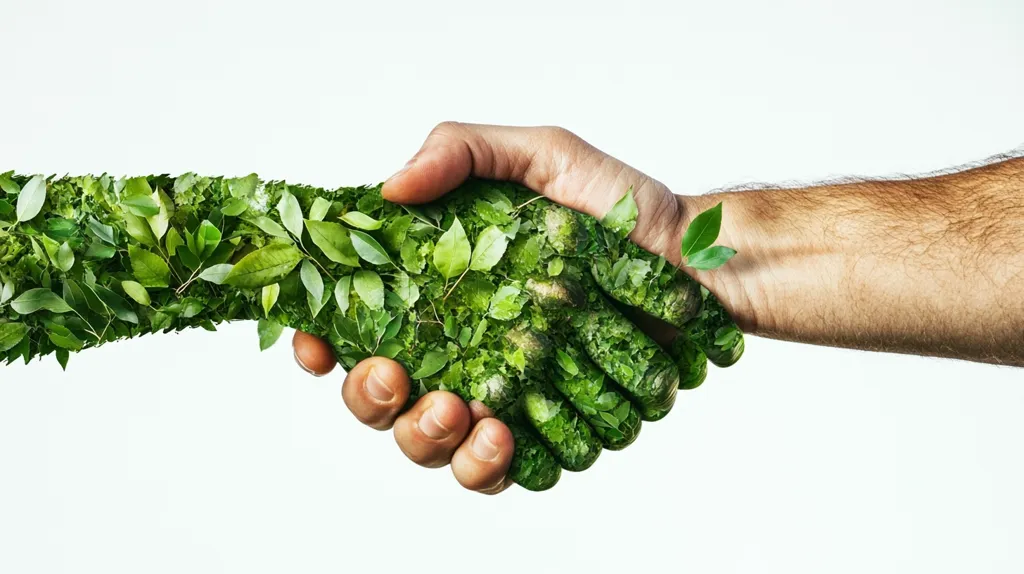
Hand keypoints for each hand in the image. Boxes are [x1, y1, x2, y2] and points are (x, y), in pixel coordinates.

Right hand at [293, 122, 745, 493]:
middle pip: (378, 394)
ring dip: (421, 437)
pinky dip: (482, 465)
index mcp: (440, 288)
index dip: (321, 338)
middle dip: (367, 396)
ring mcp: (496, 393)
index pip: (358, 321)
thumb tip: (389, 190)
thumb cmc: (618, 209)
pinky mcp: (541, 428)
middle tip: (394, 376)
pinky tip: (500, 436)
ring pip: (424, 442)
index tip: (316, 340)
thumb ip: (462, 151)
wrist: (695, 263)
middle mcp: (457, 346)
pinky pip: (493, 469)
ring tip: (455, 410)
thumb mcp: (540, 155)